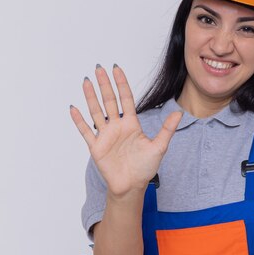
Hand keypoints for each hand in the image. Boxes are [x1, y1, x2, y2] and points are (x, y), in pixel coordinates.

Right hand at [69, 65, 182, 196]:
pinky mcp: (96, 147)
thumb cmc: (145, 168)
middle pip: (109, 101)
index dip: (121, 84)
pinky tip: (74, 108)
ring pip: (96, 111)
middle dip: (104, 84)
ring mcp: (106, 135)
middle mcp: (117, 126)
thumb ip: (167, 129)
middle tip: (99, 68)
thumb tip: (180, 113)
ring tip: (86, 82)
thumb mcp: (159, 147)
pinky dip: (79, 120)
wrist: (132, 186)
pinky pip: (86, 131)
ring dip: (91, 97)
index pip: (126, 99)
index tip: (116, 69)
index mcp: (131, 124)